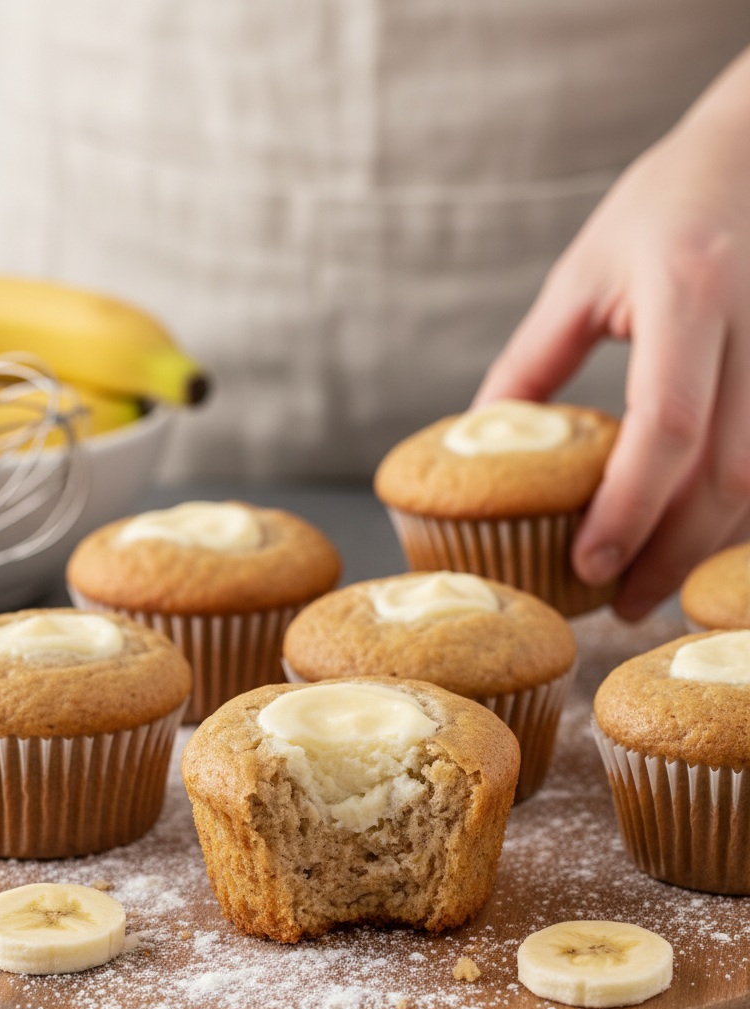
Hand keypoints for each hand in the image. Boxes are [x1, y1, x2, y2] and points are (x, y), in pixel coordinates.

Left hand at [474, 48, 749, 618]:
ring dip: (710, 546)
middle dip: (673, 551)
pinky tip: (698, 542)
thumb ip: (533, 364)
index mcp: (686, 293)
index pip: (667, 424)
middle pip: (727, 471)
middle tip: (622, 602)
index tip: (588, 564)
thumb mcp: (581, 275)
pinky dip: (738, 513)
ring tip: (655, 587)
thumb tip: (484, 442)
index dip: (629, 507)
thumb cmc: (660, 206)